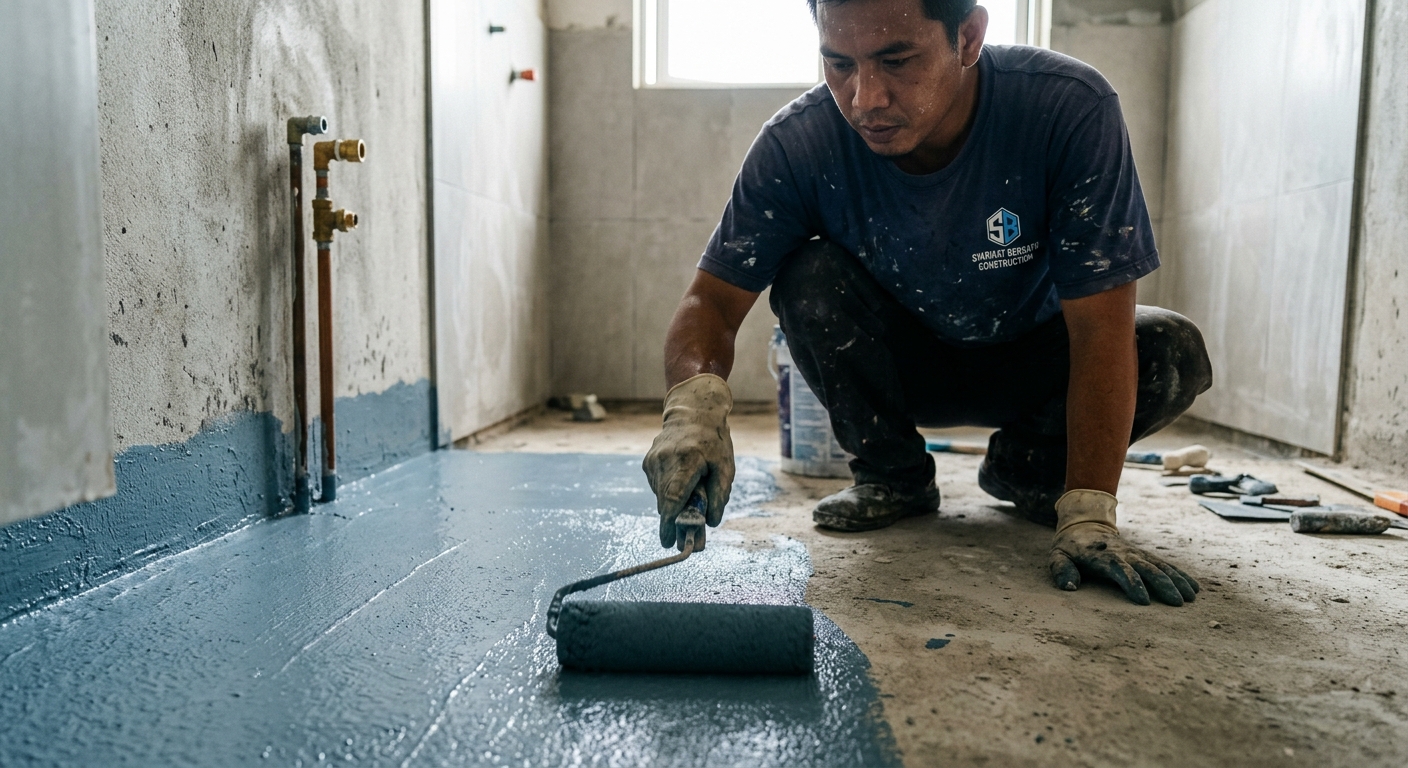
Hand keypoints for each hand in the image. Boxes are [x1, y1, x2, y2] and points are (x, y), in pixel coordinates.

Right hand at [642, 374, 733, 547]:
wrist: (692, 412)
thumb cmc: (713, 441)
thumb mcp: (725, 467)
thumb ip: (719, 494)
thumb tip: (712, 522)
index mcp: (687, 460)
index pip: (673, 497)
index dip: (669, 522)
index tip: (667, 542)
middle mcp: (664, 460)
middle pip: (666, 502)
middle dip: (675, 524)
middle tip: (688, 542)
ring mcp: (653, 461)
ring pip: (660, 496)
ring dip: (673, 509)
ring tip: (690, 511)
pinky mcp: (648, 463)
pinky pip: (658, 487)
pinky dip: (669, 494)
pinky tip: (682, 487)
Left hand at [1049, 490, 1199, 605]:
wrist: (1085, 523)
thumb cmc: (1070, 547)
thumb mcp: (1058, 556)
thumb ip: (1062, 571)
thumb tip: (1069, 588)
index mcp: (1104, 557)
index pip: (1122, 570)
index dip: (1133, 584)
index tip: (1144, 601)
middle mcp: (1125, 554)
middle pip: (1148, 568)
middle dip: (1164, 585)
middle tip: (1178, 603)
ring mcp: (1137, 554)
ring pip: (1161, 566)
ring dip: (1177, 581)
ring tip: (1192, 598)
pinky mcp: (1145, 555)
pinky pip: (1165, 564)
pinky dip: (1180, 575)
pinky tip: (1194, 587)